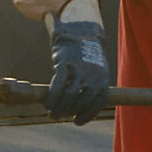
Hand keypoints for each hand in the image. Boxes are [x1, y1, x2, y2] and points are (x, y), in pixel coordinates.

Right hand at [46, 0, 111, 124]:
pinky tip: (48, 104)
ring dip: (60, 108)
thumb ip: (90, 83)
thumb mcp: (95, 68)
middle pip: (81, 103)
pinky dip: (52, 99)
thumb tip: (88, 84)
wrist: (80, 30)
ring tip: (53, 113)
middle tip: (60, 115)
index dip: (87, 115)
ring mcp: (78, 72)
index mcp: (102, 79)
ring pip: (69, 99)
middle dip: (70, 112)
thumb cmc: (87, 53)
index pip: (97, 103)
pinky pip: (57, 89)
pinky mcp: (64, 66)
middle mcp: (92, 77)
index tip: (77, 121)